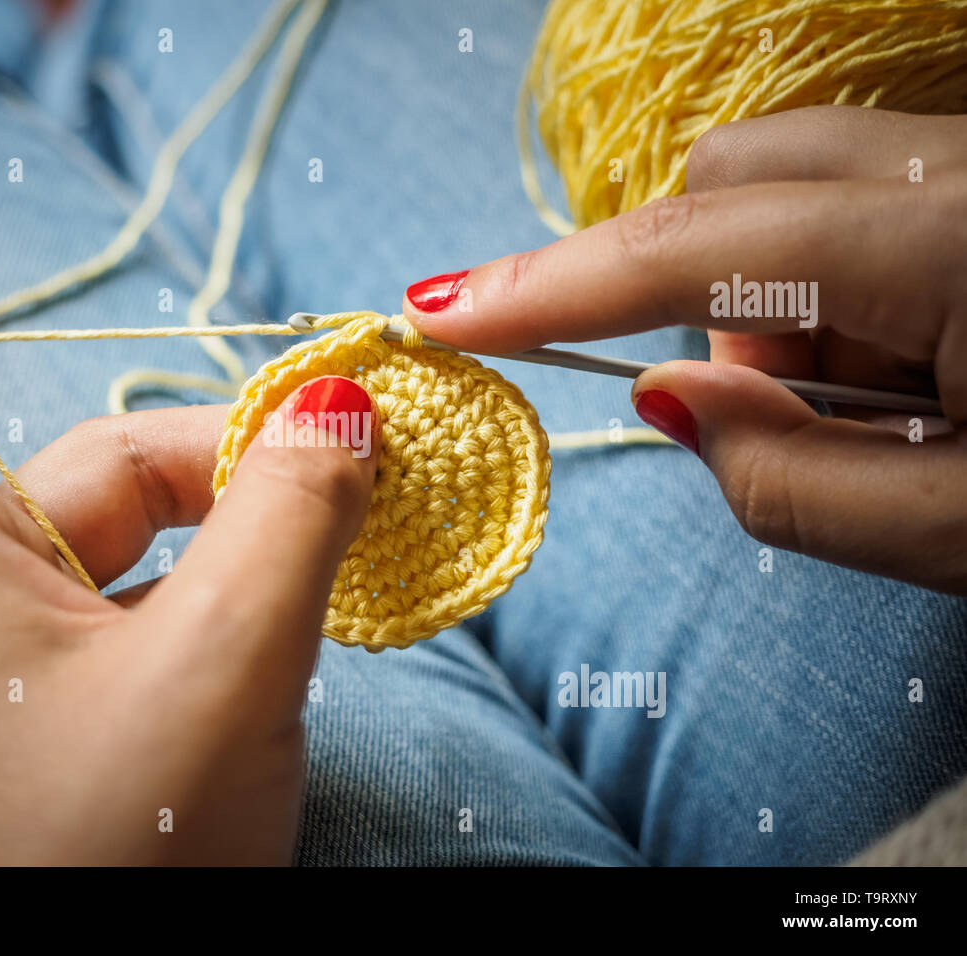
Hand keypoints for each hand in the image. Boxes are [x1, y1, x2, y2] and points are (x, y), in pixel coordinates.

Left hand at [0, 188, 379, 863]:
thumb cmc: (109, 858)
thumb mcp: (222, 670)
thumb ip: (289, 522)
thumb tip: (345, 414)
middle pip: (90, 467)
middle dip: (218, 455)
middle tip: (353, 465)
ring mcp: (22, 665)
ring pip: (137, 543)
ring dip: (241, 526)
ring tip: (351, 530)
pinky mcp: (74, 717)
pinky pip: (153, 610)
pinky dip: (228, 590)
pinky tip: (304, 599)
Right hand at [402, 106, 966, 594]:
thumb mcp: (960, 534)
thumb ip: (793, 481)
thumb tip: (668, 398)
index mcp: (951, 242)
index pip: (693, 248)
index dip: (551, 285)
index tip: (439, 310)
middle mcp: (954, 164)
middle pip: (731, 173)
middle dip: (699, 290)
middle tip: (768, 406)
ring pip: (795, 195)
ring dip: (785, 309)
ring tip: (891, 410)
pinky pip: (858, 208)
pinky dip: (844, 296)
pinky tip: (930, 369)